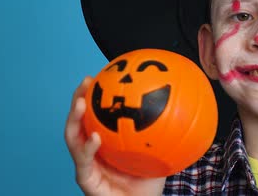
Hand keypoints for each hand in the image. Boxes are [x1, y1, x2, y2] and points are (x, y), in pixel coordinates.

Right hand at [64, 76, 165, 195]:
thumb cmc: (151, 178)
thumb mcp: (162, 149)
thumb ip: (167, 128)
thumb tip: (183, 103)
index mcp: (105, 141)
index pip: (95, 115)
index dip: (94, 95)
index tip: (98, 75)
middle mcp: (92, 151)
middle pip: (79, 121)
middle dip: (78, 100)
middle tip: (86, 82)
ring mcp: (87, 166)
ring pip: (73, 139)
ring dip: (74, 119)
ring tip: (81, 103)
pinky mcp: (87, 182)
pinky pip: (83, 164)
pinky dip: (87, 148)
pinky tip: (94, 137)